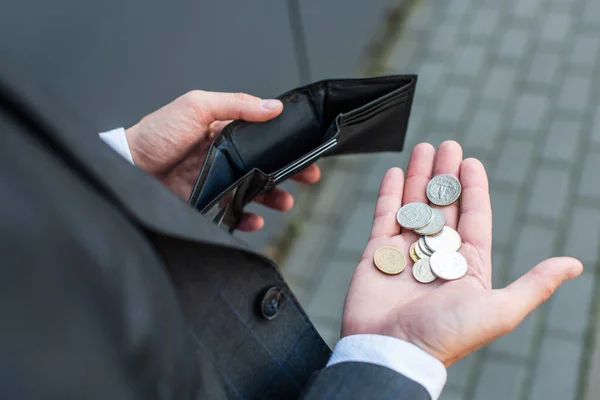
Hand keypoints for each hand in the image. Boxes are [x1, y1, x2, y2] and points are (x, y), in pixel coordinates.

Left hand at [125, 91, 320, 231]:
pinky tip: (255, 219)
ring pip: (254, 191)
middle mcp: (222, 157)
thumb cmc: (156, 134)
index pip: (263, 138)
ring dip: (273, 197)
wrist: (126, 166)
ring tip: (285, 201)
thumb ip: (235, 104)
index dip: (287, 145)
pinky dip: (247, 219)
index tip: (307, 151)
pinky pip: (233, 214)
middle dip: (290, 173)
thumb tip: (272, 106)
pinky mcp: (205, 204)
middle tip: (308, 178)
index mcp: (223, 132)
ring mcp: (215, 182)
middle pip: (265, 166)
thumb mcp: (196, 106)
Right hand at [342, 141, 582, 366]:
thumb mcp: (499, 309)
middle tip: (447, 145)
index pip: (474, 216)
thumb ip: (534, 284)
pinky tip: (396, 174)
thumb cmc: (445, 335)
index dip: (474, 188)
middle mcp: (436, 255)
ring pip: (415, 205)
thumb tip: (574, 265)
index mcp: (467, 265)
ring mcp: (406, 253)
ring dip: (419, 177)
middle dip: (445, 174)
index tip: (471, 161)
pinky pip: (385, 217)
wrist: (392, 351)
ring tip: (423, 149)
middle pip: (444, 205)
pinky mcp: (378, 254)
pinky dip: (390, 195)